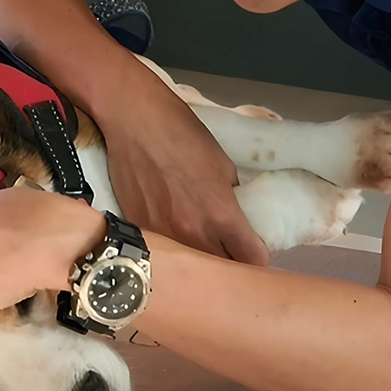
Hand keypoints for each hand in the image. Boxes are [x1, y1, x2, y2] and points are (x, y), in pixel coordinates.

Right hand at [101, 75, 267, 264]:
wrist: (133, 119)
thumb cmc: (181, 132)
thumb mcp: (222, 164)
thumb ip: (231, 197)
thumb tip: (234, 215)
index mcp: (221, 214)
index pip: (251, 259)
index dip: (257, 258)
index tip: (253, 251)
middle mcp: (193, 232)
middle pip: (221, 270)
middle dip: (230, 263)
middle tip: (228, 250)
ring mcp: (162, 235)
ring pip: (189, 266)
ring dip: (199, 260)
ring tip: (199, 244)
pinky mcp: (138, 229)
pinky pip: (162, 250)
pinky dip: (170, 249)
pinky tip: (171, 233)